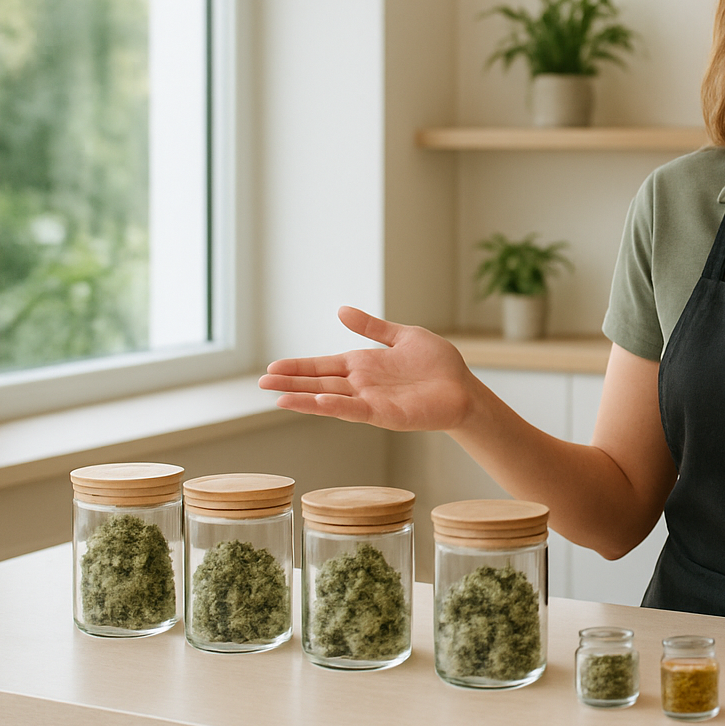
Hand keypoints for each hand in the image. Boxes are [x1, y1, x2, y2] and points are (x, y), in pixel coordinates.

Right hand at [258, 306, 475, 431]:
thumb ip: (372, 327)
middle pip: (318, 382)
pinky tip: (316, 401)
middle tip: (261, 383)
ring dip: (304, 398)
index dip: (299, 366)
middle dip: (291, 383)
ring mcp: (371, 401)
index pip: (323, 365)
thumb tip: (341, 310)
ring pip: (330, 399)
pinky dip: (335, 406)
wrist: (464, 388)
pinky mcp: (386, 414)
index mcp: (363, 365)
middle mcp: (361, 384)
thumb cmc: (438, 365)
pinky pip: (356, 410)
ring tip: (278, 397)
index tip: (272, 368)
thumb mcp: (402, 336)